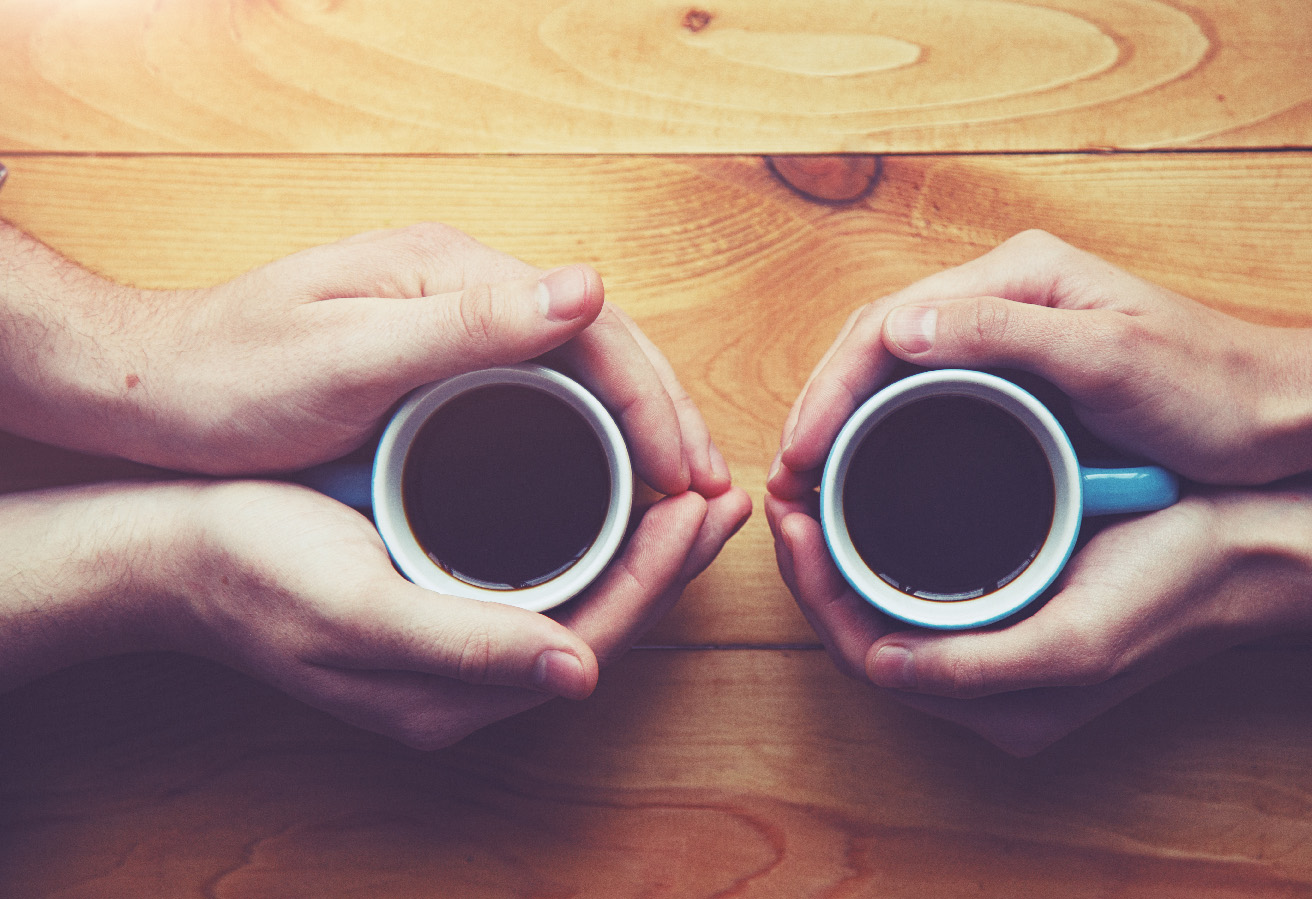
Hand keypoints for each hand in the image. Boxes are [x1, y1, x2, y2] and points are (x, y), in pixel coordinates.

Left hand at [0, 222, 729, 496]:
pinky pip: (543, 394)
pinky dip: (590, 436)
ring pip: (580, 371)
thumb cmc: (234, 375)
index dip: (653, 400)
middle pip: (601, 345)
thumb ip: (469, 324)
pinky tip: (607, 478)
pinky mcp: (440, 361)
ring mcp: (455, 323)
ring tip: (678, 493)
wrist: (154, 386)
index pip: (593, 327)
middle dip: (665, 416)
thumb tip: (587, 288)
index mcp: (456, 273)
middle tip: (706, 492)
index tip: (689, 474)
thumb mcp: (348, 356)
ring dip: (638, 428)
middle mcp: (467, 288)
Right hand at [0, 479, 750, 747]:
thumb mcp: (356, 609)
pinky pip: (543, 574)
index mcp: (456, 691)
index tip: (701, 506)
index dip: (658, 576)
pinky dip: (590, 533)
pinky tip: (609, 492)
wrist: (173, 553)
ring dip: (639, 545)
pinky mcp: (441, 602)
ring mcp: (457, 642)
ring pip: (580, 595)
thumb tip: (578, 674)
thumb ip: (465, 646)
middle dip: (667, 561)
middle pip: (602, 620)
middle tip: (720, 493)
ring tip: (687, 491)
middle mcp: (469, 679)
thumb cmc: (253, 569)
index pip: (595, 636)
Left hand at [766, 488, 1311, 755]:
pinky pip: (913, 578)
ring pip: (880, 600)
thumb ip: (975, 668)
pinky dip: (875, 539)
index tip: (790, 517)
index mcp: (989, 704)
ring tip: (808, 487)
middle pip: (860, 625)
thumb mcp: (1075, 642)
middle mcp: (977, 680)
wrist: (1244, 553)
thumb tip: (877, 665)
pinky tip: (858, 494)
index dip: (814, 589)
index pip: (863, 652)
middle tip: (784, 491)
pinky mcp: (1000, 599)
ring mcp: (986, 639)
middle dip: (812, 563)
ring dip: (836, 548)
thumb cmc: (1171, 594)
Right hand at [769, 230, 1311, 494]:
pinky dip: (883, 432)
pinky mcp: (1017, 377)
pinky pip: (925, 397)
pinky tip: (868, 470)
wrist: (1281, 415)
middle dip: (822, 407)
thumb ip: (1003, 333)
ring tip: (811, 480)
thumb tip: (898, 329)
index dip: (830, 388)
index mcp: (1013, 279)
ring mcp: (1006, 337)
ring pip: (892, 373)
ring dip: (843, 422)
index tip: (801, 452)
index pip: (886, 322)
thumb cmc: (1213, 386)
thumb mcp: (1109, 357)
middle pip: (876, 345)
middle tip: (790, 476)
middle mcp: (999, 298)